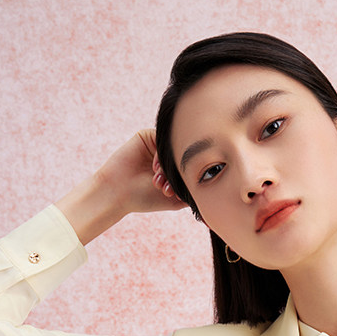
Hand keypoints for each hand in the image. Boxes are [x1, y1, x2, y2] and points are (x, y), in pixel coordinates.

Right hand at [56, 130, 185, 245]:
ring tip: (158, 183)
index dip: (185, 180)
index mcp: (174, 169)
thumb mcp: (176, 199)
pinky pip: (162, 140)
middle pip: (183, 156)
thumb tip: (218, 194)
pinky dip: (161, 156)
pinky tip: (154, 170)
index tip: (175, 197)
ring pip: (173, 149)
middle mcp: (166, 156)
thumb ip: (193, 193)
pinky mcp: (146, 136)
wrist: (119, 192)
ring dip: (168, 167)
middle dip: (176, 175)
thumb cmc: (145, 198)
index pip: (191, 167)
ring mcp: (156, 145)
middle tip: (166, 191)